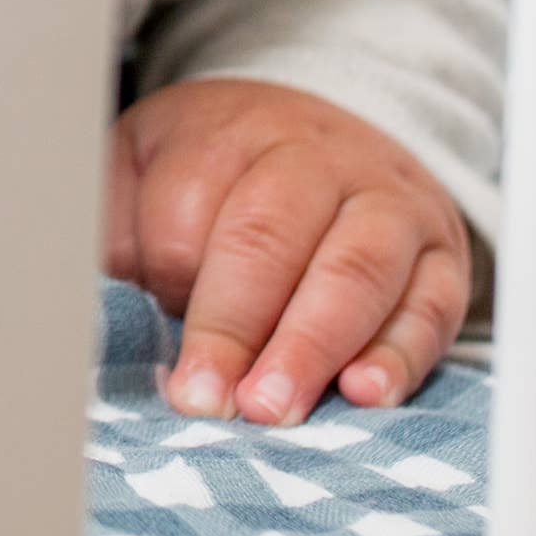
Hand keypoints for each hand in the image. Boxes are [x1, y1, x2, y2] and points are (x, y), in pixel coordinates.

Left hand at [101, 76, 471, 420]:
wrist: (329, 126)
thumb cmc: (217, 169)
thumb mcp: (146, 167)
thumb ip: (115, 228)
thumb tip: (93, 312)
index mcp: (227, 131)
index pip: (194, 202)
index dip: (172, 277)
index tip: (154, 343)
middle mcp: (316, 157)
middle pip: (273, 235)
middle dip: (238, 325)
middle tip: (211, 399)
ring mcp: (388, 202)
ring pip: (356, 270)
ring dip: (313, 347)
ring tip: (275, 410)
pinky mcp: (442, 255)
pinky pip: (430, 306)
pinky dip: (400, 355)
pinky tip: (366, 395)